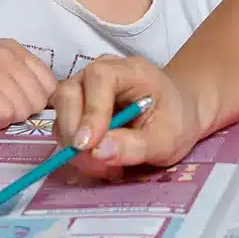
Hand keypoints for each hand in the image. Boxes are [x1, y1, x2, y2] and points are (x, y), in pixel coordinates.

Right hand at [0, 40, 55, 129]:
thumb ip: (16, 81)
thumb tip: (46, 108)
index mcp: (13, 48)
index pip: (50, 84)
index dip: (33, 103)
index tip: (9, 105)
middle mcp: (6, 54)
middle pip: (39, 100)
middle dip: (19, 113)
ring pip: (23, 110)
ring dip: (3, 119)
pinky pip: (4, 116)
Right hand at [49, 55, 202, 177]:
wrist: (177, 115)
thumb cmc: (175, 121)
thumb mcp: (166, 140)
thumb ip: (134, 145)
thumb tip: (98, 152)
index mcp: (129, 70)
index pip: (99, 79)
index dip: (91, 112)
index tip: (88, 146)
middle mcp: (101, 72)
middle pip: (69, 92)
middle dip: (74, 131)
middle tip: (93, 164)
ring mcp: (85, 88)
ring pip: (61, 111)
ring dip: (72, 143)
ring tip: (101, 167)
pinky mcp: (78, 107)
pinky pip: (64, 125)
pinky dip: (74, 147)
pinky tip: (98, 161)